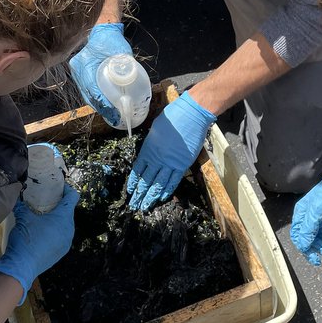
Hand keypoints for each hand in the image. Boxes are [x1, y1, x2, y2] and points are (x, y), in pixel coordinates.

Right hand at [0, 187, 77, 302]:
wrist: (22, 267)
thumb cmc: (26, 239)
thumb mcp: (23, 218)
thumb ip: (22, 204)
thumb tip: (18, 195)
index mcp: (64, 218)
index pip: (73, 196)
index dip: (66, 189)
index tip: (56, 186)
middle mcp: (69, 229)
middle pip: (68, 211)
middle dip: (58, 204)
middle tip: (45, 200)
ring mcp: (66, 242)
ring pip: (64, 225)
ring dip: (55, 219)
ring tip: (42, 216)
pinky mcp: (61, 252)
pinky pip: (60, 236)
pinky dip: (54, 231)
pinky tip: (41, 233)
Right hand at [68, 23, 132, 125]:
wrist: (102, 31)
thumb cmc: (112, 41)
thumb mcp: (121, 53)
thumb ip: (125, 67)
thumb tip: (133, 85)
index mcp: (85, 64)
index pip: (93, 90)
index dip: (104, 103)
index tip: (114, 112)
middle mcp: (78, 70)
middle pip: (89, 96)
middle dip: (102, 109)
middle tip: (116, 118)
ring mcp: (78, 73)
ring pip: (87, 95)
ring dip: (99, 106)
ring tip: (112, 115)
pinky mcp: (81, 76)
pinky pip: (88, 91)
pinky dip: (96, 99)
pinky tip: (106, 107)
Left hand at [126, 92, 215, 211]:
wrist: (191, 116)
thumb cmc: (173, 117)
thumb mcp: (155, 129)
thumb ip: (151, 143)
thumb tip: (150, 151)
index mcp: (148, 149)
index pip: (138, 170)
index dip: (133, 182)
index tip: (130, 191)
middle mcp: (157, 159)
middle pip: (146, 181)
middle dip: (139, 194)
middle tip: (134, 206)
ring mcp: (170, 164)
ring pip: (158, 184)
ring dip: (151, 197)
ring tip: (145, 207)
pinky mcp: (183, 165)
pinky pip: (173, 181)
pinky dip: (167, 191)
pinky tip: (162, 198)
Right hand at [290, 154, 321, 265]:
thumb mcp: (318, 209)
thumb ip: (309, 228)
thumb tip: (303, 245)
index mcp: (301, 213)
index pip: (298, 236)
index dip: (305, 249)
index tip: (315, 259)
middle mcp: (308, 217)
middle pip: (310, 239)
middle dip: (320, 247)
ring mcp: (319, 218)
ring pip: (319, 238)